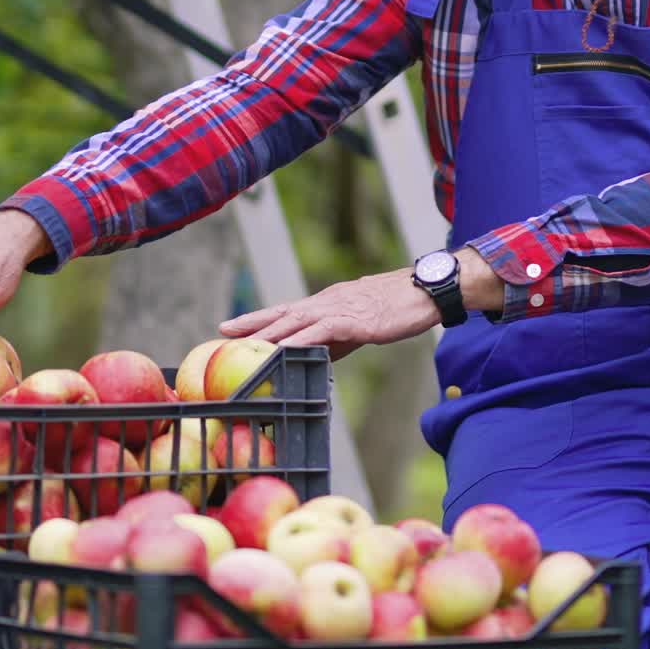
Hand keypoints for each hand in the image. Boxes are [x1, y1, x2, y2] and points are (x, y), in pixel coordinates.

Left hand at [219, 267, 439, 361]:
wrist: (426, 291)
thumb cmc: (398, 308)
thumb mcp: (361, 325)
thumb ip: (337, 339)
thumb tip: (316, 357)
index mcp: (329, 302)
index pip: (288, 310)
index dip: (259, 318)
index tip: (233, 326)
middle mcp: (329, 302)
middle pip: (283, 311)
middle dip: (252, 321)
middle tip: (223, 329)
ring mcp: (341, 309)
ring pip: (297, 320)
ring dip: (269, 332)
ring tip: (244, 344)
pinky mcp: (355, 320)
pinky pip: (323, 330)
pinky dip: (302, 339)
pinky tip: (285, 348)